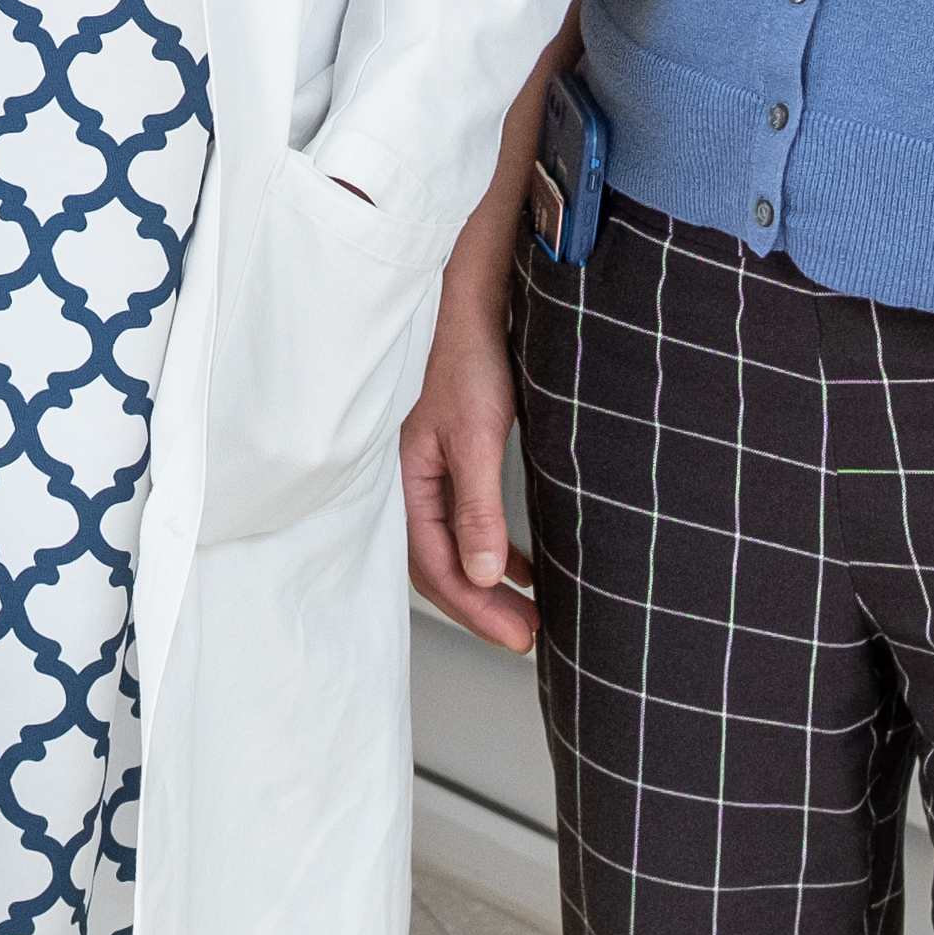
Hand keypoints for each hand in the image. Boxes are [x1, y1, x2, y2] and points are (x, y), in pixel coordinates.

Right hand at [401, 251, 536, 652]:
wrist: (470, 298)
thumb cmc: (465, 356)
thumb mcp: (475, 435)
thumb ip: (476, 506)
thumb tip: (486, 574)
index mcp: (405, 478)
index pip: (435, 565)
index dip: (476, 608)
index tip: (518, 636)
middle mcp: (411, 479)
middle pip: (438, 562)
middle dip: (481, 606)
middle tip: (526, 636)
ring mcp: (429, 469)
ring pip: (452, 544)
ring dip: (487, 581)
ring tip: (527, 610)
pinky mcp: (452, 455)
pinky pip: (463, 519)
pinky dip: (490, 548)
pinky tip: (518, 562)